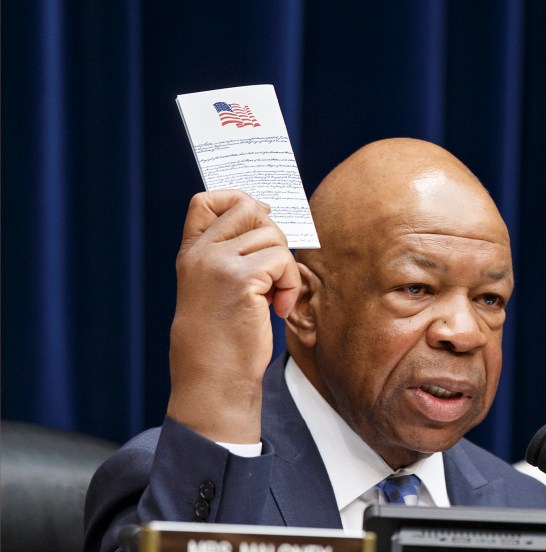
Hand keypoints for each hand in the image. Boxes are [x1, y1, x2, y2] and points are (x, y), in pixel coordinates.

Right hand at [167, 190, 300, 442]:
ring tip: (275, 297)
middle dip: (273, 235)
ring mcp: (218, 263)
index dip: (237, 201)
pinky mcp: (242, 279)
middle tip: (272, 269)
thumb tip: (265, 213)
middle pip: (250, 208)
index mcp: (190, 253)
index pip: (206, 200)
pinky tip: (279, 309)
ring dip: (285, 266)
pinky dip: (290, 283)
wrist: (212, 380)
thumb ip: (230, 252)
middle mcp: (200, 253)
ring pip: (273, 235)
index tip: (257, 228)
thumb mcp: (214, 287)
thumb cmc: (221, 338)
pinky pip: (283, 260)